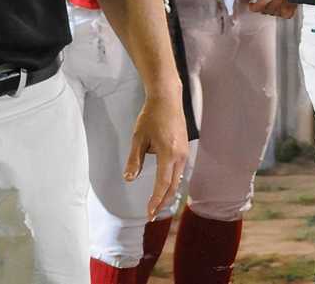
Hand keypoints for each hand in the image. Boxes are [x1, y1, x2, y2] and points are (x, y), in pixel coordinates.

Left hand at [126, 90, 187, 219]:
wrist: (167, 99)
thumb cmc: (151, 116)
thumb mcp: (138, 138)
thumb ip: (134, 160)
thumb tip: (129, 179)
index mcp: (169, 154)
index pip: (163, 184)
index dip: (156, 200)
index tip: (148, 213)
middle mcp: (180, 156)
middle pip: (173, 186)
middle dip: (163, 202)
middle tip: (152, 214)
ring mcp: (185, 153)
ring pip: (178, 179)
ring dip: (168, 194)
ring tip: (158, 204)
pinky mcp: (185, 149)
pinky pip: (180, 171)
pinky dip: (172, 182)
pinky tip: (166, 187)